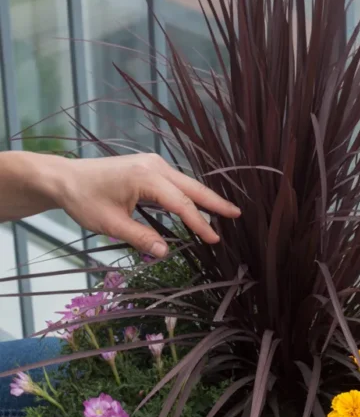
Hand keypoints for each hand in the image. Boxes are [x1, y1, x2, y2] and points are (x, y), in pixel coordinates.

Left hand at [0, 151, 239, 253]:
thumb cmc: (84, 200)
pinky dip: (190, 194)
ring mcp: (152, 164)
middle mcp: (153, 166)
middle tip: (237, 215)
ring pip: (186, 183)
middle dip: (215, 203)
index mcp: (146, 177)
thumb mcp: (111, 224)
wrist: (65, 179)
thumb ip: (140, 238)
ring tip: (224, 213)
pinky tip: (199, 204)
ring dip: (204, 198)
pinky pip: (176, 182)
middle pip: (191, 187)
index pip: (181, 204)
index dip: (199, 223)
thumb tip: (166, 253)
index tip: (213, 240)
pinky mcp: (149, 167)